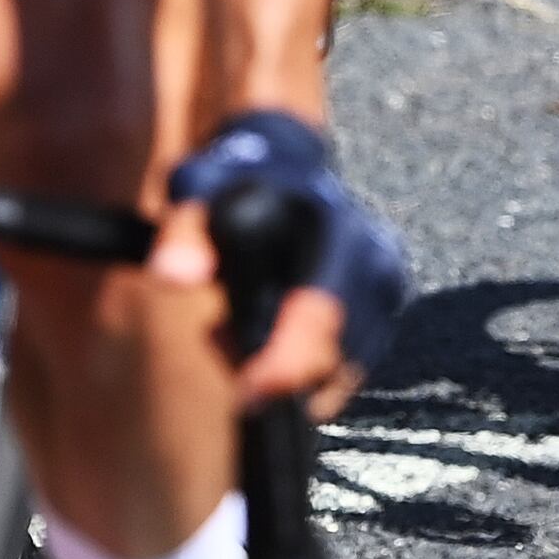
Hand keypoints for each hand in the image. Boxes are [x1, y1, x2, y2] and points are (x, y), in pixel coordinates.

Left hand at [168, 105, 411, 409]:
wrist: (283, 162)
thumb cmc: (236, 181)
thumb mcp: (199, 194)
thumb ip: (186, 233)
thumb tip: (173, 277)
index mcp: (334, 227)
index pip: (321, 312)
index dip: (288, 364)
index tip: (247, 397)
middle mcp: (373, 258)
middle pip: (337, 355)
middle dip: (276, 371)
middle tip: (219, 341)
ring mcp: (385, 285)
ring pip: (342, 368)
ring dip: (286, 370)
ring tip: (234, 327)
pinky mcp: (386, 306)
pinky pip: (348, 365)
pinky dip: (304, 367)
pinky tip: (265, 337)